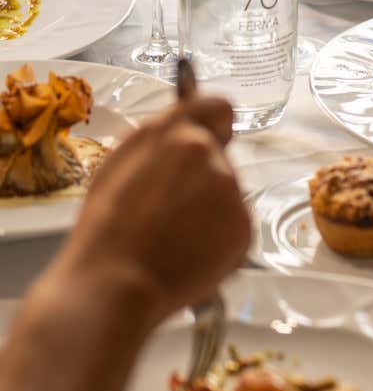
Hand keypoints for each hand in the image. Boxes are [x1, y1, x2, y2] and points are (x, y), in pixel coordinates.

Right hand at [57, 96, 249, 323]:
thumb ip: (158, 140)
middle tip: (169, 207)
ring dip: (210, 208)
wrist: (117, 283)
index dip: (213, 124)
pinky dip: (220, 237)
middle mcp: (213, 159)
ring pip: (227, 193)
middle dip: (202, 175)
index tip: (208, 137)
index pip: (218, 106)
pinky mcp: (246, 228)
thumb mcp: (120, 164)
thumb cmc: (107, 228)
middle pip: (219, 157)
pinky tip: (189, 252)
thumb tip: (184, 127)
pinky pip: (235, 225)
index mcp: (178, 136)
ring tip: (173, 235)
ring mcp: (233, 194)